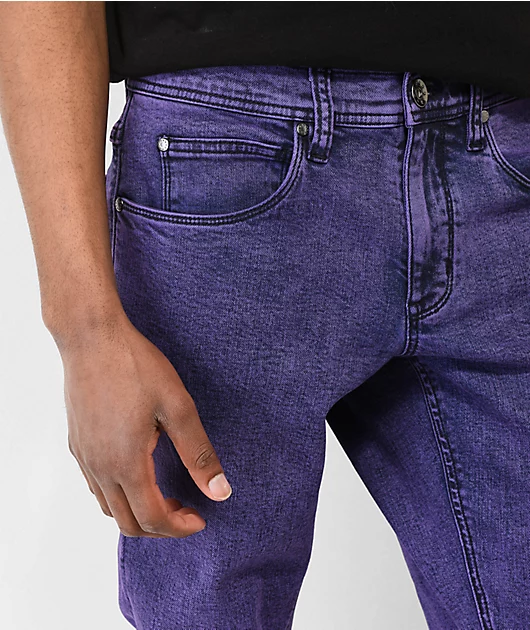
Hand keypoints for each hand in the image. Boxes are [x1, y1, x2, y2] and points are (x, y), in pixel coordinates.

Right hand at [61, 313, 231, 537]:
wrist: (92, 337)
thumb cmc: (136, 367)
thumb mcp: (177, 407)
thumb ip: (199, 453)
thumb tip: (221, 491)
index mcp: (126, 463)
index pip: (152, 518)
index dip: (180, 527)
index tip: (201, 517)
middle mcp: (99, 467)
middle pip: (127, 522)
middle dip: (161, 526)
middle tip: (187, 508)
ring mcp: (84, 456)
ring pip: (108, 507)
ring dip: (138, 512)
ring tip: (165, 495)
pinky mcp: (76, 442)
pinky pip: (95, 486)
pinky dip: (119, 495)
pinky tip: (137, 473)